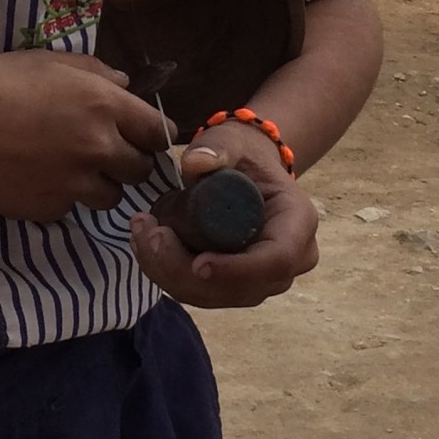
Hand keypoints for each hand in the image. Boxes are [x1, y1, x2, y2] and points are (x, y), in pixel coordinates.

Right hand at [0, 50, 171, 224]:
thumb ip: (94, 71)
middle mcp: (99, 148)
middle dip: (128, 160)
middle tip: (102, 150)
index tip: (142, 134)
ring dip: (99, 184)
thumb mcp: (45, 61)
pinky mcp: (51, 210)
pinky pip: (71, 208)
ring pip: (111, 196)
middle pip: (140, 169)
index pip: (157, 130)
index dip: (152, 133)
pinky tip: (35, 178)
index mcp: (104, 106)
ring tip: (68, 167)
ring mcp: (76, 185)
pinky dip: (61, 196)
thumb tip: (124, 85)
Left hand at [128, 131, 319, 308]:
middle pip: (240, 288)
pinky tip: (145, 245)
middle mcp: (288, 260)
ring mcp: (261, 279)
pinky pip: (199, 292)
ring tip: (141, 232)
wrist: (243, 169)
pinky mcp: (234, 286)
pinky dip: (167, 274)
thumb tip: (196, 164)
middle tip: (148, 234)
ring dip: (168, 273)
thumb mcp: (232, 142)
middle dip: (185, 270)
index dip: (237, 270)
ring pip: (213, 296)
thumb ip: (218, 147)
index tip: (197, 262)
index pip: (276, 260)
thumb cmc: (241, 154)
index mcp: (296, 223)